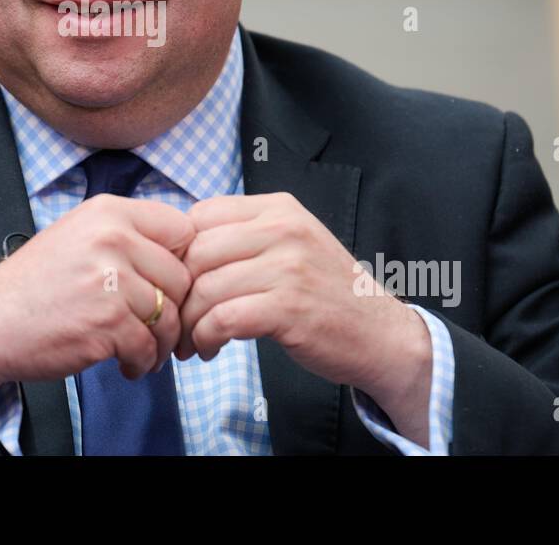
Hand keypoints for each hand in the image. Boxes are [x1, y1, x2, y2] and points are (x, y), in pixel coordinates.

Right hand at [0, 194, 194, 400]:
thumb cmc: (36, 284)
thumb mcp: (78, 236)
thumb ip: (127, 234)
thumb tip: (182, 251)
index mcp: (108, 212)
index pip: (182, 228)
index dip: (182, 260)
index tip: (168, 284)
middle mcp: (112, 238)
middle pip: (181, 276)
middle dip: (174, 308)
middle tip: (158, 328)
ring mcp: (110, 280)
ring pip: (168, 315)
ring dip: (161, 342)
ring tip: (143, 350)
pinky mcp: (106, 322)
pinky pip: (148, 346)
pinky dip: (141, 361)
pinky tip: (126, 363)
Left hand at [175, 193, 430, 419]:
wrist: (381, 334)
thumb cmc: (326, 294)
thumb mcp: (291, 246)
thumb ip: (244, 238)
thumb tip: (179, 252)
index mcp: (278, 209)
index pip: (201, 215)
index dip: (179, 251)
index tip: (179, 282)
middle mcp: (283, 229)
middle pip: (197, 252)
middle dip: (178, 291)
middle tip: (177, 319)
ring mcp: (288, 267)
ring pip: (206, 288)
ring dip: (189, 322)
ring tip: (192, 341)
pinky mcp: (289, 308)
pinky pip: (223, 318)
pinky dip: (206, 337)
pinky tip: (210, 348)